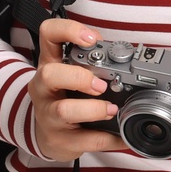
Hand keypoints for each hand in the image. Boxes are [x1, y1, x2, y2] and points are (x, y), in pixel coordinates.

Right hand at [27, 17, 129, 162]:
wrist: (49, 135)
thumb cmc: (66, 97)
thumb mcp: (72, 73)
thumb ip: (94, 60)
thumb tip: (126, 53)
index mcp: (51, 64)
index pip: (49, 35)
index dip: (67, 31)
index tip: (91, 39)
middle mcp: (44, 88)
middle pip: (49, 74)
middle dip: (79, 77)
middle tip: (100, 85)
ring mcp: (48, 115)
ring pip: (63, 110)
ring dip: (93, 109)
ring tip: (112, 110)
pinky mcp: (58, 139)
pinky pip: (85, 140)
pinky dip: (109, 139)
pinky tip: (122, 136)